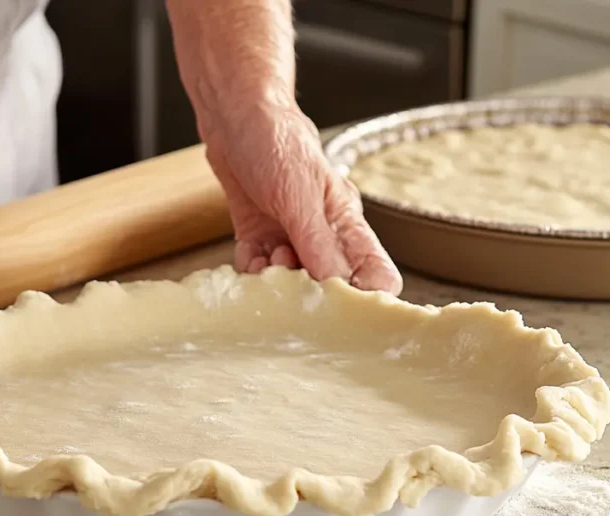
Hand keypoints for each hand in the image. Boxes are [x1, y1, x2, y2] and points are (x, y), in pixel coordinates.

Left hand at [202, 103, 402, 294]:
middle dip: (308, 288)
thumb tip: (337, 286)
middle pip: (329, 286)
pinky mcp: (260, 235)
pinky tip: (250, 254)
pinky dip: (252, 268)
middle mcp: (322, 236)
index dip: (366, 296)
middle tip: (291, 270)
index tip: (341, 307)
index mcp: (346, 223)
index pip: (376, 273)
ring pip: (290, 281)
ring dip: (276, 279)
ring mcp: (290, 237)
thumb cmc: (276, 141)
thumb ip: (318, 243)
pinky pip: (259, 269)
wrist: (233, 116)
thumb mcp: (300, 195)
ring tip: (269, 256)